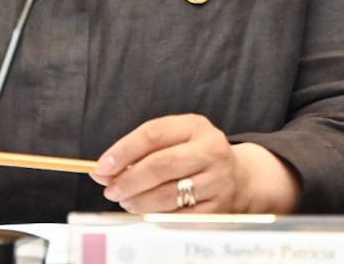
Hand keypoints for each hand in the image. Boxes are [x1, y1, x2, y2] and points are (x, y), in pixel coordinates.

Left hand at [90, 114, 301, 214]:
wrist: (241, 179)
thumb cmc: (196, 157)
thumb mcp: (176, 140)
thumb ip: (142, 150)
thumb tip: (103, 170)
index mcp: (196, 126)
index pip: (153, 134)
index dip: (123, 150)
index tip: (102, 166)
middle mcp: (211, 150)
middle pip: (160, 165)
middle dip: (127, 180)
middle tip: (110, 189)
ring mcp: (218, 181)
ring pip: (166, 194)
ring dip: (138, 201)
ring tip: (126, 201)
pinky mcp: (219, 209)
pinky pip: (178, 216)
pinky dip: (156, 216)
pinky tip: (147, 211)